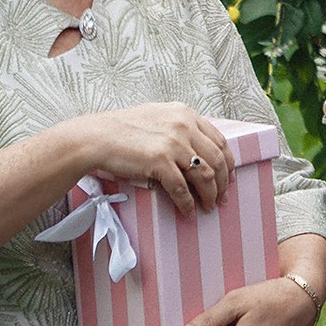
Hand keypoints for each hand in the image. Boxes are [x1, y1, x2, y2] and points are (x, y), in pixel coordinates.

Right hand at [61, 103, 230, 214]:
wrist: (96, 136)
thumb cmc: (123, 129)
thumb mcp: (158, 117)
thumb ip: (179, 126)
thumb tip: (197, 147)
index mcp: (186, 114)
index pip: (220, 141)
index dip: (228, 162)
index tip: (229, 177)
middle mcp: (184, 126)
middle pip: (217, 159)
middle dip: (223, 183)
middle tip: (223, 198)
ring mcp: (173, 143)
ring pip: (204, 175)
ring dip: (210, 195)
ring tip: (209, 207)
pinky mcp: (159, 161)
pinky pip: (181, 188)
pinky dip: (187, 203)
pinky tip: (188, 211)